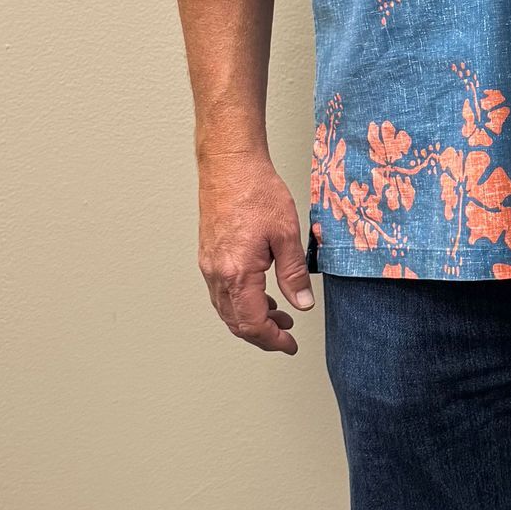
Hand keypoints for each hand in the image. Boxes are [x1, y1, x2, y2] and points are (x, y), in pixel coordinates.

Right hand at [196, 148, 313, 353]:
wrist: (230, 164)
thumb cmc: (256, 192)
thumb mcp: (286, 234)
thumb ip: (294, 274)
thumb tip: (302, 304)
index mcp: (237, 273)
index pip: (252, 324)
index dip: (272, 340)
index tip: (289, 345)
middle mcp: (217, 273)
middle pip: (235, 322)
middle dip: (262, 334)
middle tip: (286, 336)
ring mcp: (209, 265)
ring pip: (226, 309)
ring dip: (251, 319)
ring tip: (279, 315)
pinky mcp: (209, 255)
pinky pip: (221, 292)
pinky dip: (240, 302)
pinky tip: (261, 294)